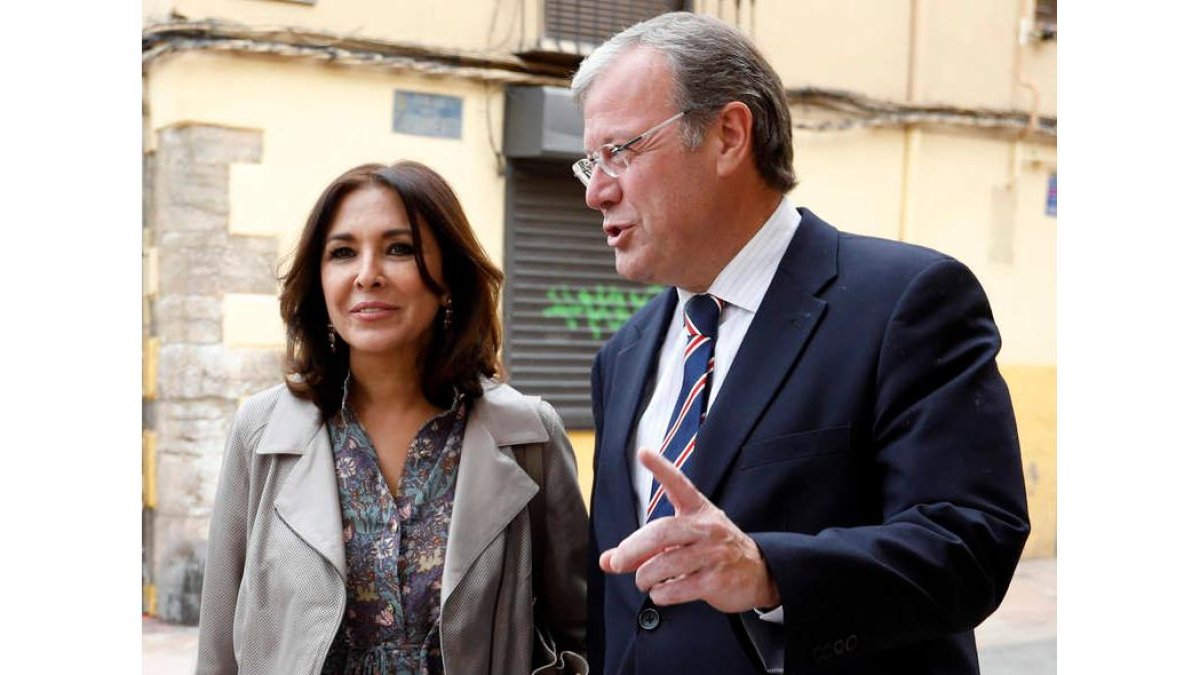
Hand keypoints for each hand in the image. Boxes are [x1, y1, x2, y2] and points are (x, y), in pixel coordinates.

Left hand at [599, 447, 780, 613]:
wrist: (759, 573)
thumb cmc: (714, 551)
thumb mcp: (684, 540)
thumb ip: (646, 547)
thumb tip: (608, 560)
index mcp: (699, 510)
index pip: (679, 484)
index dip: (661, 469)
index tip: (643, 452)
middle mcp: (707, 528)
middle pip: (661, 532)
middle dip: (632, 549)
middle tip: (617, 562)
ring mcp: (714, 554)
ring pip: (665, 564)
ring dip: (646, 577)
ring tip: (644, 581)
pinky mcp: (717, 580)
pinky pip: (677, 588)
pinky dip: (661, 594)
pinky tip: (662, 592)